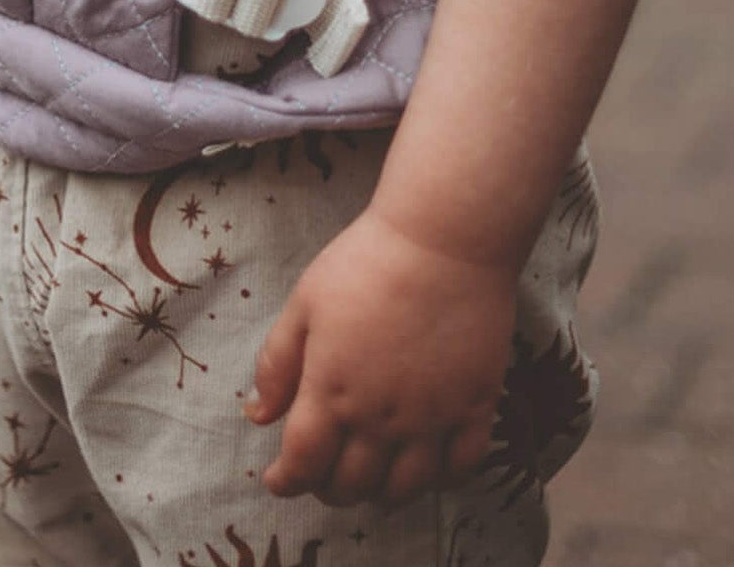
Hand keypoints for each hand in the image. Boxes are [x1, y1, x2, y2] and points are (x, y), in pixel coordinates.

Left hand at [246, 207, 514, 508]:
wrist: (443, 239)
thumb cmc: (365, 262)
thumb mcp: (304, 302)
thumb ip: (277, 363)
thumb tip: (257, 415)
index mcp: (331, 391)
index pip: (303, 462)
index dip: (286, 480)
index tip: (278, 480)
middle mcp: (380, 418)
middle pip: (351, 484)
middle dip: (329, 488)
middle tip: (323, 475)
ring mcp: (432, 418)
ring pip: (404, 489)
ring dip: (381, 494)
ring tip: (371, 479)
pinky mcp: (476, 406)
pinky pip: (461, 468)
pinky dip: (443, 481)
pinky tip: (428, 468)